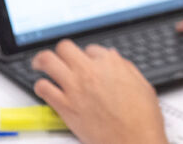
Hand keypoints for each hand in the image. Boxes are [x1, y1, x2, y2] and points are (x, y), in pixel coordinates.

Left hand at [31, 40, 166, 143]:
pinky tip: (44, 88)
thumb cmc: (141, 116)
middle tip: (58, 56)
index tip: (86, 62)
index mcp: (110, 62)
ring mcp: (74, 87)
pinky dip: (41, 86)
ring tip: (40, 65)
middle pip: (65, 47)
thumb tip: (113, 58)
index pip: (90, 49)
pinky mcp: (64, 106)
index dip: (88, 56)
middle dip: (61, 51)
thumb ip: (125, 67)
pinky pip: (43, 88)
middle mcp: (89, 70)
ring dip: (42, 61)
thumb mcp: (141, 84)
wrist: (134, 140)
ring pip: (48, 61)